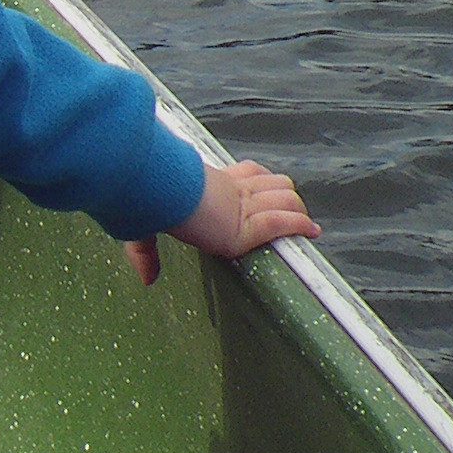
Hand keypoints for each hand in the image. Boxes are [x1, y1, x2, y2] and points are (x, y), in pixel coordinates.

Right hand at [124, 159, 316, 281]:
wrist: (156, 192)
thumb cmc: (147, 202)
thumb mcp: (142, 227)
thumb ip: (144, 253)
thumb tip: (146, 280)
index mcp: (212, 182)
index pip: (249, 172)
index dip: (262, 180)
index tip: (268, 189)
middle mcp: (233, 190)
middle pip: (274, 183)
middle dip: (286, 195)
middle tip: (292, 211)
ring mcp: (243, 206)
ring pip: (285, 198)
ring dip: (296, 209)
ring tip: (304, 225)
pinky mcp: (248, 224)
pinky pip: (282, 221)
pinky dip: (299, 226)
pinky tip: (311, 231)